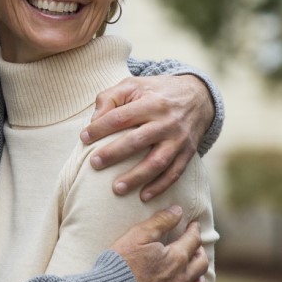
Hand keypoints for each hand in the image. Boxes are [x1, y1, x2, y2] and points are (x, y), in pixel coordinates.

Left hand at [81, 75, 214, 200]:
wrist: (198, 96)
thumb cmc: (156, 92)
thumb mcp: (133, 85)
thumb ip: (110, 98)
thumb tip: (94, 121)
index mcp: (152, 103)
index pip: (121, 116)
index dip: (100, 128)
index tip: (83, 138)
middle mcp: (167, 121)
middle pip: (137, 140)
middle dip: (114, 154)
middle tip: (94, 164)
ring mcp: (179, 139)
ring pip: (157, 162)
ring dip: (136, 177)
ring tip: (116, 189)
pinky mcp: (188, 152)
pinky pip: (174, 173)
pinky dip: (160, 186)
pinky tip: (144, 196)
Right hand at [109, 209, 208, 281]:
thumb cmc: (121, 263)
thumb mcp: (137, 235)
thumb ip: (160, 222)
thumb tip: (178, 211)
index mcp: (176, 258)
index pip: (193, 240)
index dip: (194, 230)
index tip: (193, 225)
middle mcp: (181, 279)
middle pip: (201, 263)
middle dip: (199, 252)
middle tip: (193, 247)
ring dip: (198, 278)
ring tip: (191, 272)